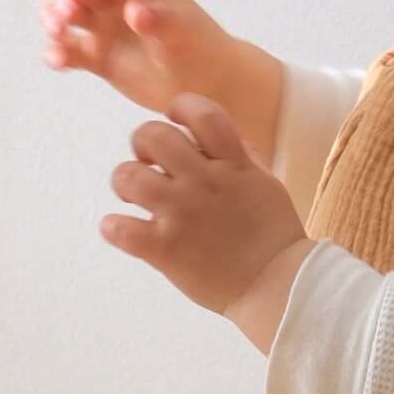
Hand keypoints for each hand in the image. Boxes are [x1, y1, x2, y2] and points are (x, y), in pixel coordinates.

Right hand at [46, 0, 282, 158]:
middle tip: (61, 18)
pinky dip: (61, 54)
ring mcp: (107, 30)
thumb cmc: (202, 54)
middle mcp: (118, 4)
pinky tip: (57, 63)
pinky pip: (73, 51)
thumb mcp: (182, 37)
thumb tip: (134, 10)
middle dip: (63, 0)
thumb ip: (159, 22)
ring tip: (57, 38)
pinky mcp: (100, 58)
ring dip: (57, 24)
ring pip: (70, 19)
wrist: (211, 87)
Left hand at [104, 95, 313, 347]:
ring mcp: (182, 215)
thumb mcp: (266, 184)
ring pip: (128, 176)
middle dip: (143, 143)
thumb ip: (241, 157)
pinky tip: (121, 230)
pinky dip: (113, 228)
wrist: (280, 287)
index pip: (201, 113)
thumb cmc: (274, 238)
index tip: (174, 119)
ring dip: (124, 181)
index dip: (180, 107)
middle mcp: (204, 183)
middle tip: (148, 163)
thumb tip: (217, 139)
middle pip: (154, 135)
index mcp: (232, 165)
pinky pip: (120, 228)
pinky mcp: (166, 249)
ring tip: (133, 197)